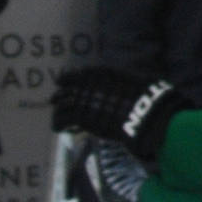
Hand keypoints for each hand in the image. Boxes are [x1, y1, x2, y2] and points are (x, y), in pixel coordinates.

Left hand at [51, 68, 187, 158]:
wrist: (144, 113)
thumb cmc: (146, 99)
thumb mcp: (136, 83)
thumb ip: (123, 82)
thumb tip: (129, 83)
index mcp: (104, 73)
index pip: (81, 74)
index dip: (70, 79)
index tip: (63, 82)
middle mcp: (90, 83)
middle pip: (67, 88)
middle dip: (60, 95)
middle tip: (54, 100)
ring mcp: (84, 99)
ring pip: (61, 103)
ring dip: (58, 110)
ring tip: (57, 117)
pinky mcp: (81, 116)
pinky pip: (62, 119)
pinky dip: (58, 124)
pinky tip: (58, 128)